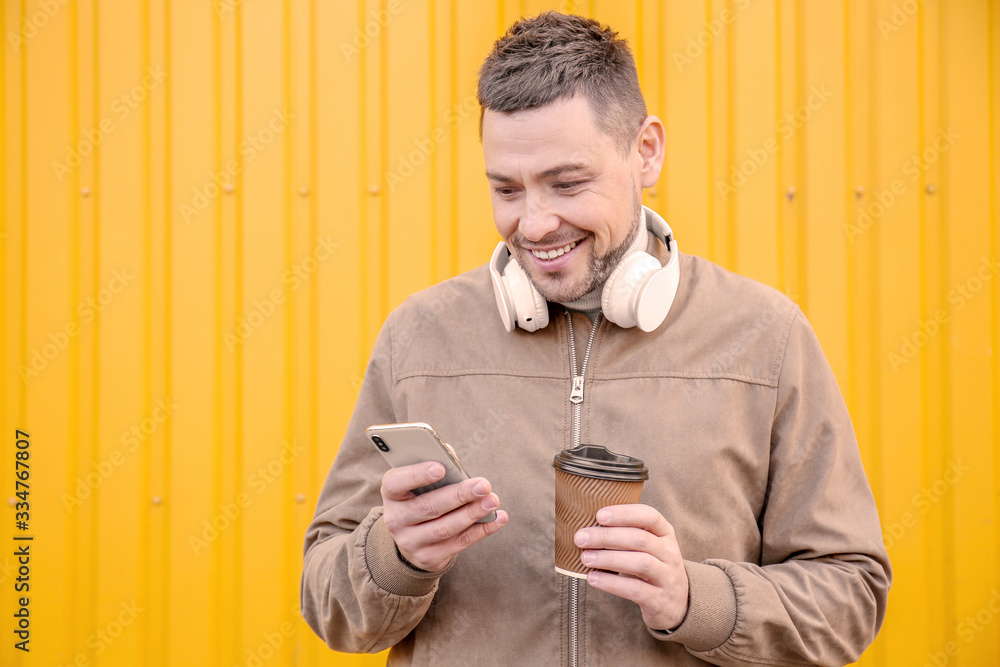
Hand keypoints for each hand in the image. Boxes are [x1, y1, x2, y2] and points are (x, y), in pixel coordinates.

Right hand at [381, 461, 507, 571]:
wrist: (412, 539)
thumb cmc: (421, 497)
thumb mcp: (419, 483)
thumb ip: (434, 466)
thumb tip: (451, 454)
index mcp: (391, 494)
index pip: (396, 483)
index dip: (417, 475)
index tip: (440, 468)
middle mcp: (395, 520)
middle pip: (428, 507)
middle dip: (459, 495)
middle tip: (483, 484)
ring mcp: (410, 542)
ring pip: (445, 528)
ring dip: (472, 513)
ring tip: (493, 500)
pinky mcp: (429, 557)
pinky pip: (459, 543)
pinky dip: (482, 530)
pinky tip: (498, 518)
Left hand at [574, 504, 688, 630]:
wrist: (676, 604)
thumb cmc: (652, 566)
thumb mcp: (648, 546)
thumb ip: (626, 533)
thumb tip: (587, 525)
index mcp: (665, 533)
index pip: (650, 516)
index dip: (624, 514)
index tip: (599, 515)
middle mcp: (670, 553)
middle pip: (640, 539)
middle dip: (607, 536)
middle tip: (581, 537)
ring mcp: (667, 577)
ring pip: (640, 563)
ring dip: (609, 559)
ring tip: (585, 558)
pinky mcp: (659, 600)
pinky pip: (636, 589)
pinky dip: (612, 583)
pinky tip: (593, 578)